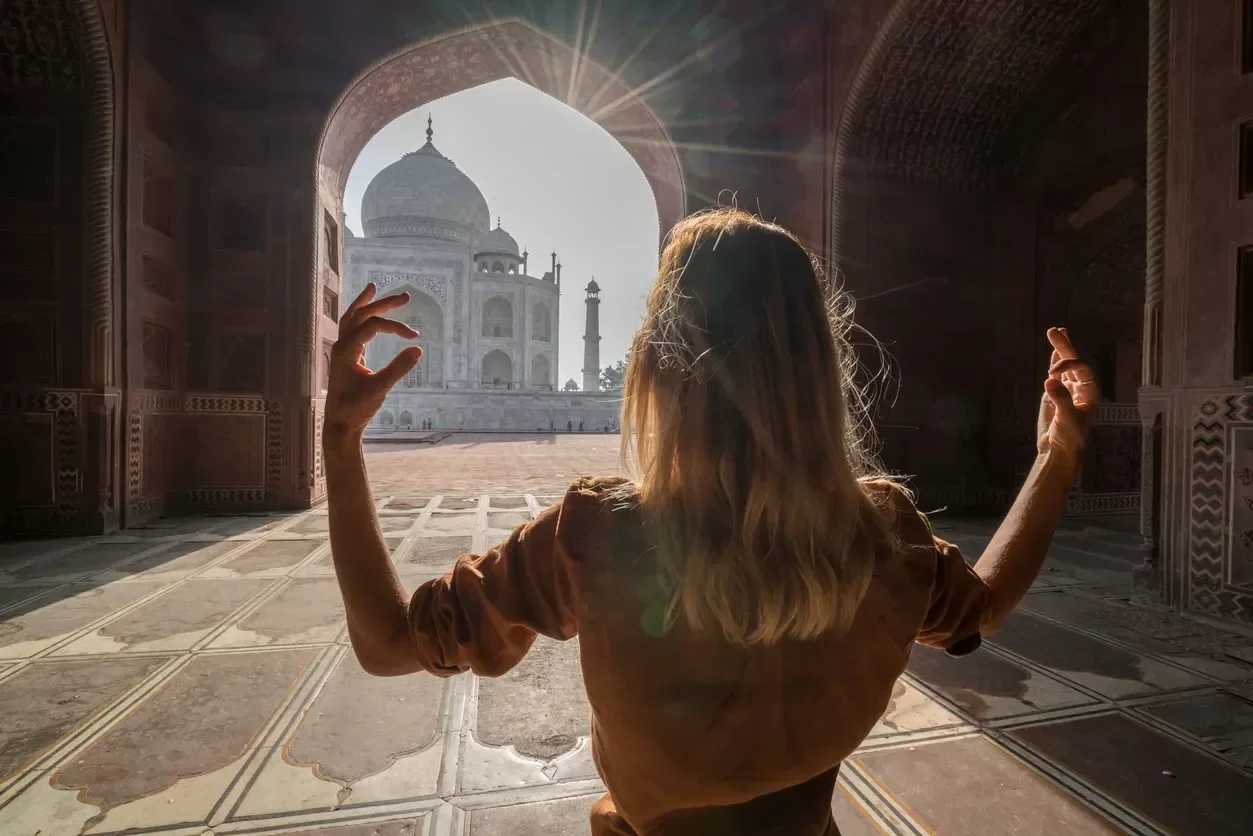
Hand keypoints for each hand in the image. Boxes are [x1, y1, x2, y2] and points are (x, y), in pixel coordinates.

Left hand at [325, 283, 420, 443]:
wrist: (340, 424)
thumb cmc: (356, 409)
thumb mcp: (380, 389)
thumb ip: (398, 368)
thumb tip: (418, 349)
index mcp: (346, 350)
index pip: (372, 326)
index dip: (395, 327)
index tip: (415, 337)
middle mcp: (342, 345)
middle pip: (360, 314)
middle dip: (383, 304)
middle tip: (406, 296)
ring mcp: (343, 350)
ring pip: (352, 319)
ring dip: (365, 304)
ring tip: (374, 288)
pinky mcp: (348, 357)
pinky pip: (353, 329)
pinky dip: (362, 318)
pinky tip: (371, 315)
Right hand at [1036, 327, 1099, 462]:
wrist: (1058, 450)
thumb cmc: (1069, 438)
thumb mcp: (1066, 419)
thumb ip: (1061, 400)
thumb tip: (1049, 382)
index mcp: (1091, 393)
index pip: (1083, 370)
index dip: (1069, 365)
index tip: (1052, 373)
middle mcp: (1081, 389)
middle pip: (1075, 363)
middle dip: (1065, 347)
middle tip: (1054, 331)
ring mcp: (1068, 390)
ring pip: (1065, 366)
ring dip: (1060, 350)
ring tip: (1055, 332)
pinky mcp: (1054, 394)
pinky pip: (1056, 374)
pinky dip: (1054, 362)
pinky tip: (1053, 351)